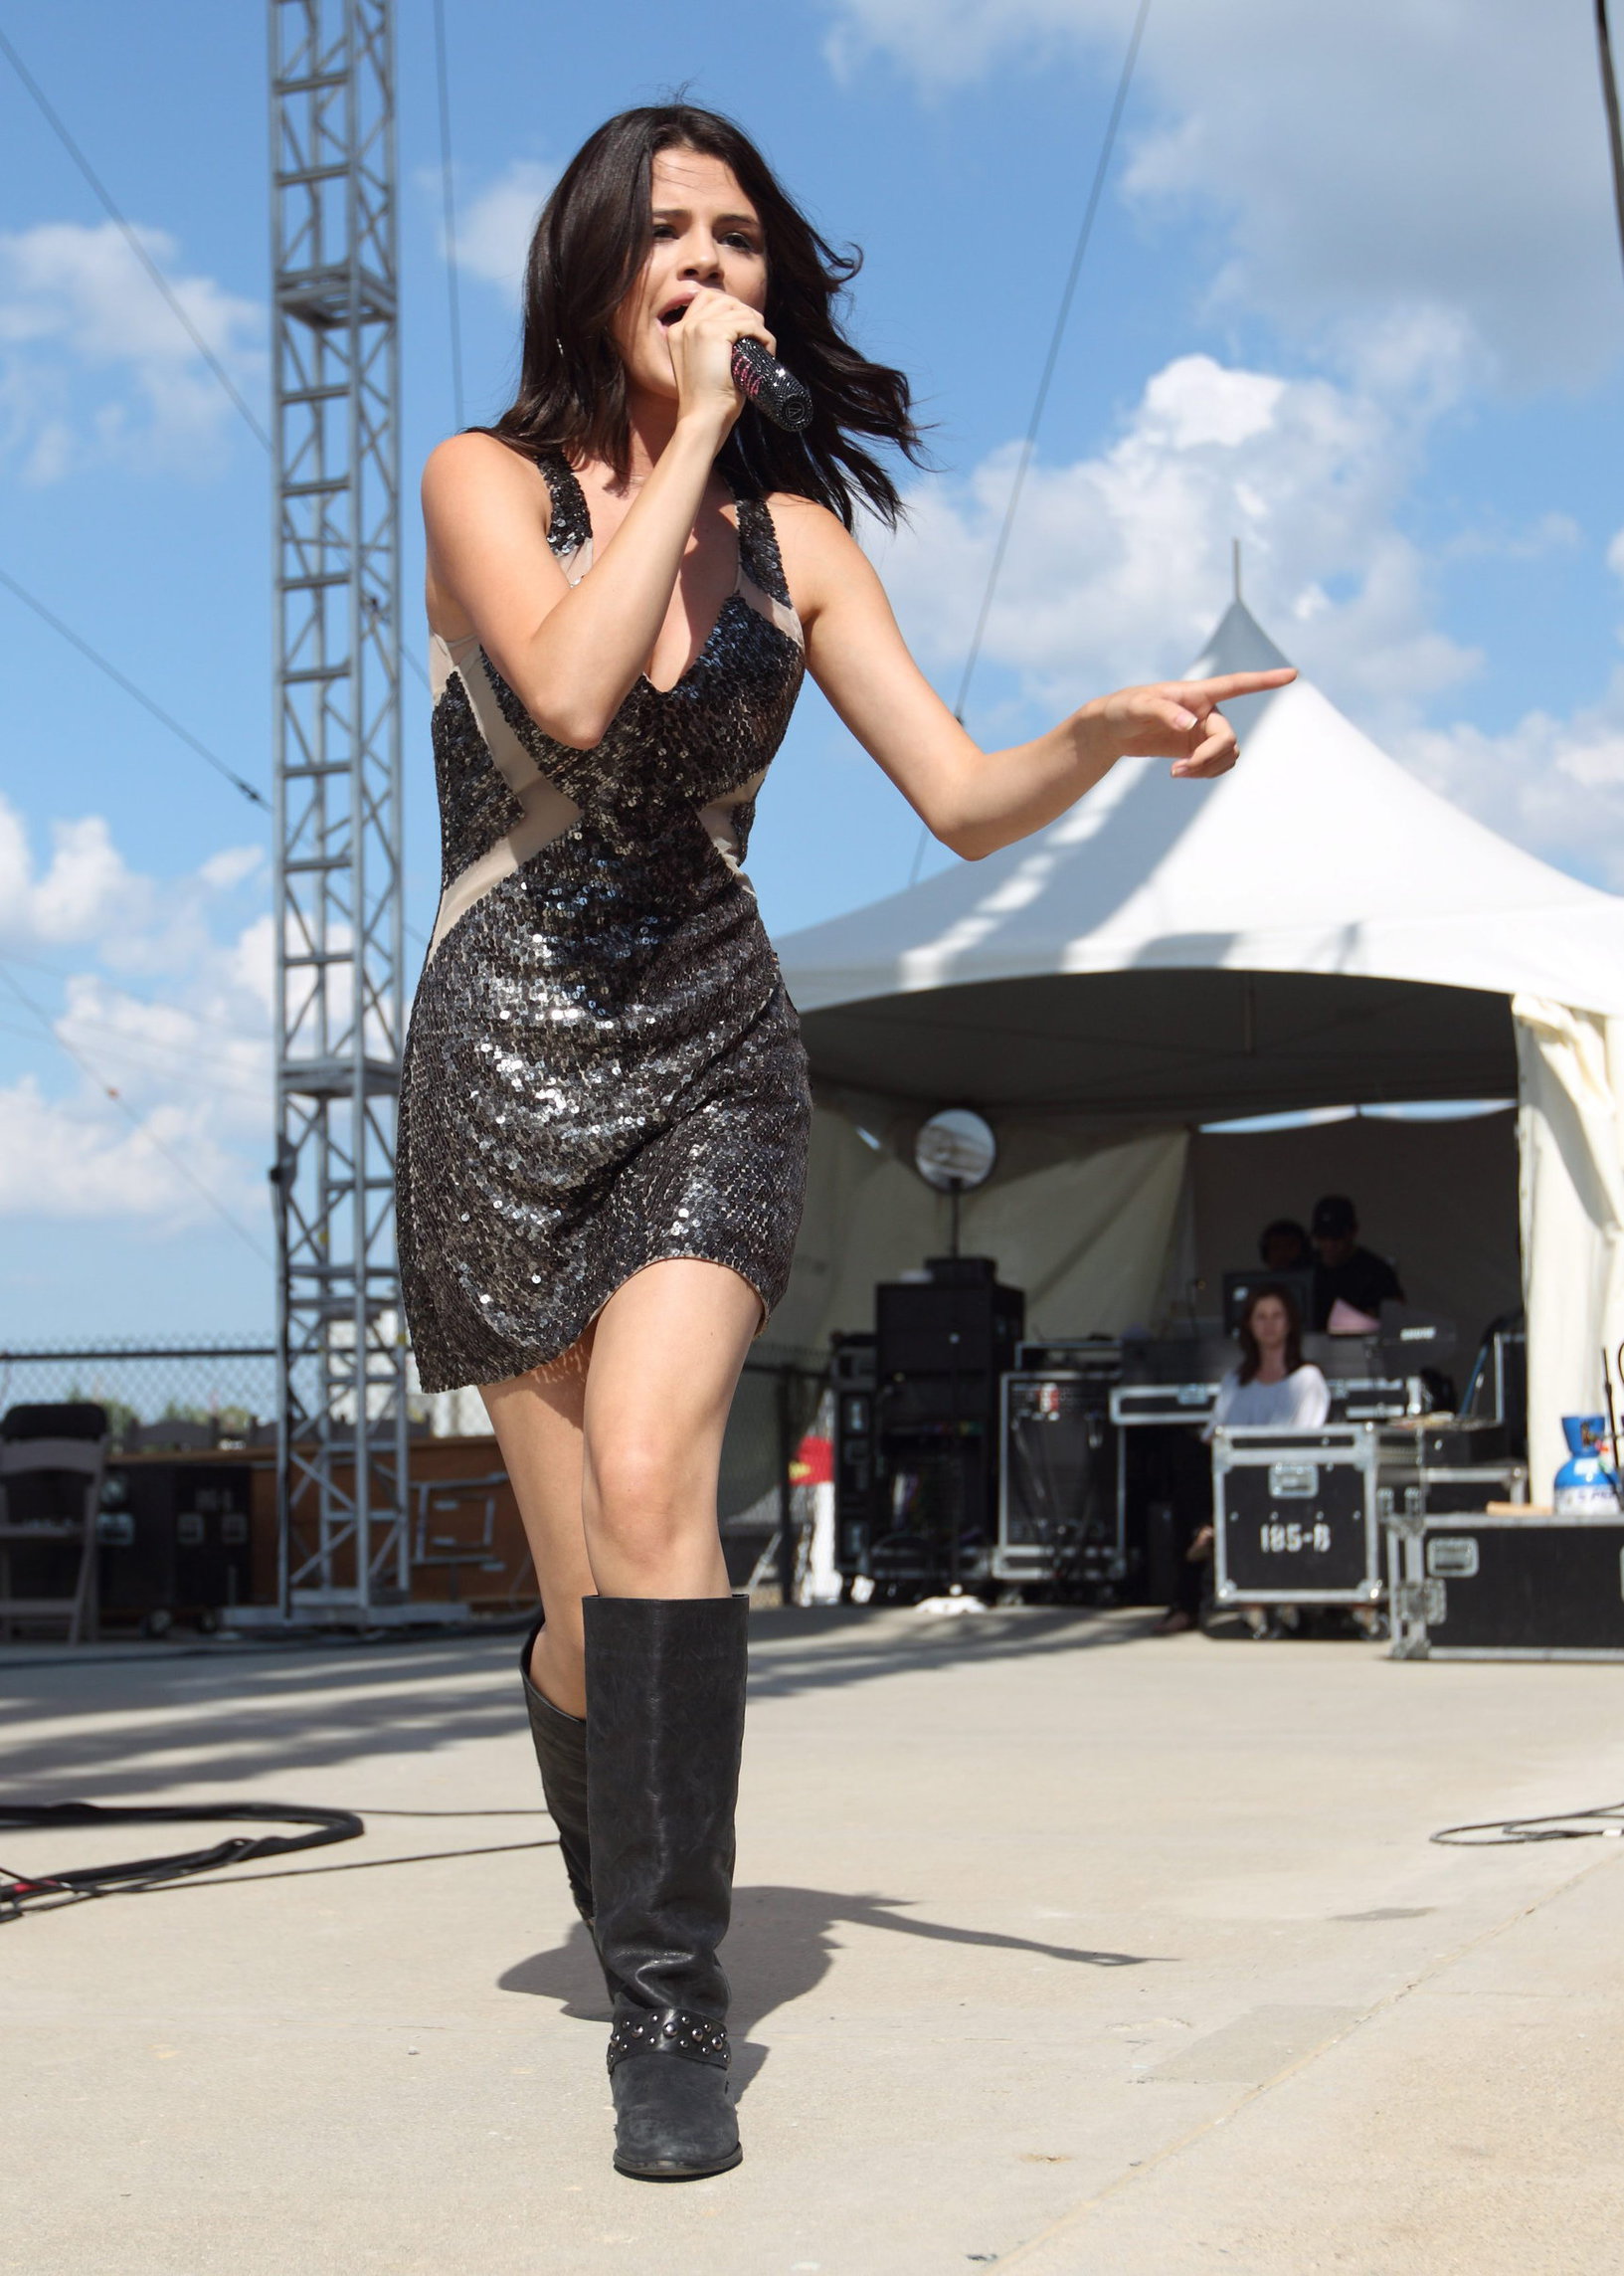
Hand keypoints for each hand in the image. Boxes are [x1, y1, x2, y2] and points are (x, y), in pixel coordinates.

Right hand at [665, 287, 774, 432]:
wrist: (702, 420)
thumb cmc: (708, 403)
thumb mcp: (704, 368)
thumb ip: (711, 350)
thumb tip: (741, 340)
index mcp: (677, 331)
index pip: (707, 300)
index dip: (731, 310)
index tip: (746, 333)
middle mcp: (684, 325)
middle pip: (724, 300)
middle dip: (746, 315)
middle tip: (759, 341)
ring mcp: (698, 327)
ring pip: (739, 310)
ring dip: (758, 326)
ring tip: (764, 349)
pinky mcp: (714, 333)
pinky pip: (749, 324)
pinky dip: (764, 336)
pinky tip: (768, 351)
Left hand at [1084, 667, 1295, 780]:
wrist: (1113, 729)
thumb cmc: (1123, 709)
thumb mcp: (1137, 707)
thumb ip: (1163, 712)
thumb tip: (1190, 724)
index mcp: (1197, 693)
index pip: (1236, 684)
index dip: (1265, 681)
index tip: (1293, 674)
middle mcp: (1207, 711)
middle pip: (1228, 738)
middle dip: (1209, 758)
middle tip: (1180, 770)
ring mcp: (1205, 732)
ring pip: (1228, 755)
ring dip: (1207, 769)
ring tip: (1177, 773)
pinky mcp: (1198, 750)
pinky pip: (1218, 765)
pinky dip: (1205, 774)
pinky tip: (1183, 773)